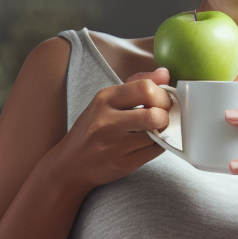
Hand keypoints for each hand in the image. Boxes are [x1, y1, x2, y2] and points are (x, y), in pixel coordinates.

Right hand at [54, 68, 172, 190]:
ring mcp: (115, 145)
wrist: (71, 163)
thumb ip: (137, 84)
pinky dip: (159, 146)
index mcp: (105, 99)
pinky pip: (155, 152)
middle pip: (154, 115)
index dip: (163, 95)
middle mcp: (108, 121)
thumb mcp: (107, 101)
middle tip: (163, 117)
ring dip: (163, 132)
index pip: (145, 89)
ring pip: (157, 135)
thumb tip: (165, 74)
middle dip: (166, 115)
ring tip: (155, 130)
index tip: (163, 101)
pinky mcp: (123, 164)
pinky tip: (150, 143)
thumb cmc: (93, 129)